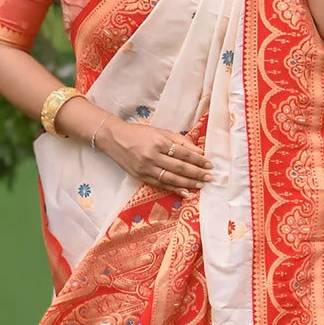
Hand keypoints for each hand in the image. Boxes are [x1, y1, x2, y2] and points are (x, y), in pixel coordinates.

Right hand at [97, 119, 212, 195]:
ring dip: (188, 183)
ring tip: (201, 185)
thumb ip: (180, 141)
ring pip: (172, 178)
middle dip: (197, 173)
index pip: (183, 153)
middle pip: (180, 167)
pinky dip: (174, 189)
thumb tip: (199, 151)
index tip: (209, 164)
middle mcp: (152, 156)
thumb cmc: (139, 133)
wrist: (114, 139)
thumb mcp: (160, 132)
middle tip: (210, 177)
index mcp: (158, 142)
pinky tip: (185, 192)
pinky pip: (161, 184)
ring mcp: (146, 168)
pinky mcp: (141, 177)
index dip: (198, 160)